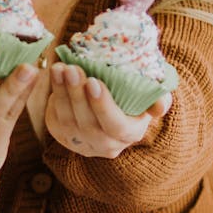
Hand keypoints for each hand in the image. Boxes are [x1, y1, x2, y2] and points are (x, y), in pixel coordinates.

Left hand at [45, 63, 172, 158]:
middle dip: (77, 95)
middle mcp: (105, 144)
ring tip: (60, 68)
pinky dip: (53, 95)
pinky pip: (54, 118)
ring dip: (62, 92)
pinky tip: (54, 75)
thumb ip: (158, 99)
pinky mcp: (63, 135)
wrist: (112, 107)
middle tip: (71, 69)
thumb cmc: (134, 97)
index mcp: (129, 134)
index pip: (116, 126)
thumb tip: (160, 106)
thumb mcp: (150, 97)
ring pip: (68, 120)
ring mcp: (82, 142)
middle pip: (88, 124)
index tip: (94, 81)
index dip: (103, 106)